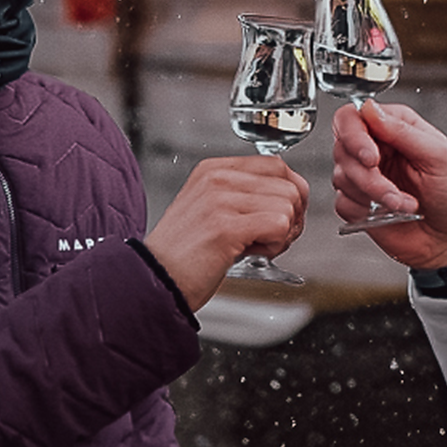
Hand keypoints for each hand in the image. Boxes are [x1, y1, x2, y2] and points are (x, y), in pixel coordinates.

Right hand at [143, 156, 308, 310]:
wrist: (155, 280)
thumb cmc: (184, 255)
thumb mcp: (210, 209)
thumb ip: (244, 196)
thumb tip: (290, 196)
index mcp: (213, 170)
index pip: (276, 165)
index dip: (291, 193)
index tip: (284, 216)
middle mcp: (217, 179)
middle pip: (288, 185)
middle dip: (291, 217)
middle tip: (271, 238)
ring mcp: (220, 200)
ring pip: (287, 205)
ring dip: (282, 234)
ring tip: (255, 247)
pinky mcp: (225, 226)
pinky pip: (279, 225)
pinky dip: (275, 245)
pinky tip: (252, 253)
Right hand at [331, 102, 446, 270]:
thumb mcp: (438, 156)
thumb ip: (402, 130)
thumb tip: (369, 109)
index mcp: (394, 127)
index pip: (353, 117)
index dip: (355, 136)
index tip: (372, 158)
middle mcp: (375, 147)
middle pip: (342, 148)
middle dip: (368, 176)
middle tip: (393, 192)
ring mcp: (363, 175)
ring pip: (341, 176)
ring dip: (373, 195)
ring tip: (403, 205)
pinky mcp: (356, 202)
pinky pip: (341, 201)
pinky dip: (364, 211)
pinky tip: (388, 214)